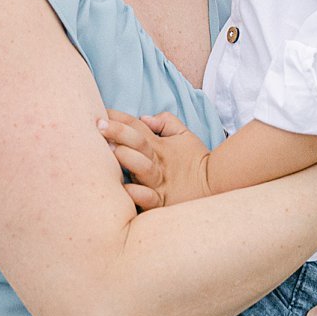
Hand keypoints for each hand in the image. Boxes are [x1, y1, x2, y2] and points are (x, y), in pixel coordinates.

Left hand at [98, 110, 212, 208]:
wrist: (217, 186)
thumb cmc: (196, 160)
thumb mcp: (184, 135)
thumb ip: (165, 122)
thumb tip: (144, 118)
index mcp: (158, 145)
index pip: (136, 127)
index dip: (118, 118)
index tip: (100, 112)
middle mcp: (157, 162)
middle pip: (137, 143)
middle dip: (118, 132)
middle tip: (99, 125)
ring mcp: (159, 183)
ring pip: (142, 168)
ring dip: (128, 158)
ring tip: (112, 151)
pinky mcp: (163, 203)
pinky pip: (149, 200)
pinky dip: (139, 195)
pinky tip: (126, 190)